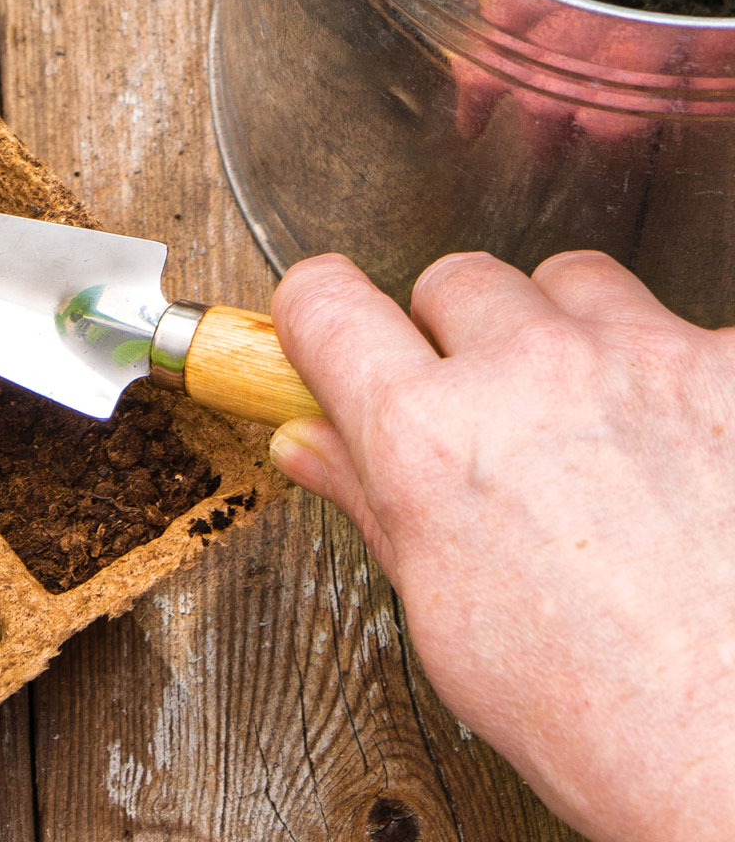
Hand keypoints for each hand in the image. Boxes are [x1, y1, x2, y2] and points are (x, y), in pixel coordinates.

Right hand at [270, 250, 734, 841]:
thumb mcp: (452, 622)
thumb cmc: (610, 722)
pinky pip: (682, 327)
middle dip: (462, 339)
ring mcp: (638, 360)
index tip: (334, 333)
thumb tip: (309, 443)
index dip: (321, 318)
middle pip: (456, 280)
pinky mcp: (731, 366)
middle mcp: (527, 374)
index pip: (324, 302)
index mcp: (430, 437)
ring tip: (598, 425)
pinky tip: (686, 452)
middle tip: (493, 417)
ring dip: (570, 336)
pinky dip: (676, 379)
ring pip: (572, 283)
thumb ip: (376, 505)